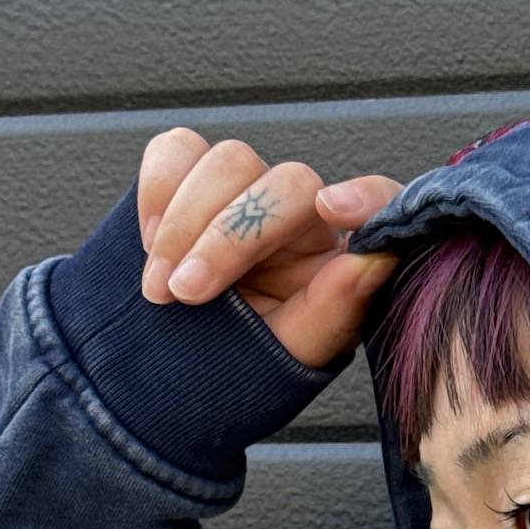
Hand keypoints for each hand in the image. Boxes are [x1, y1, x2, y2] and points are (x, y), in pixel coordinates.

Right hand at [137, 128, 403, 370]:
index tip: (333, 209)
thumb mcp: (290, 356)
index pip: (378, 204)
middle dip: (231, 235)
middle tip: (188, 293)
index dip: (365, 197)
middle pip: (288, 182)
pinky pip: (177, 151)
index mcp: (337, 258)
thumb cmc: (236, 370)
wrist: (159, 378)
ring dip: (184, 222)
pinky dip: (157, 192)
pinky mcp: (190, 176)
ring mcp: (244, 192)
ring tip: (163, 287)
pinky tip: (151, 246)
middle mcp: (298, 216)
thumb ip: (336, 309)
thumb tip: (374, 259)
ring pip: (230, 161)